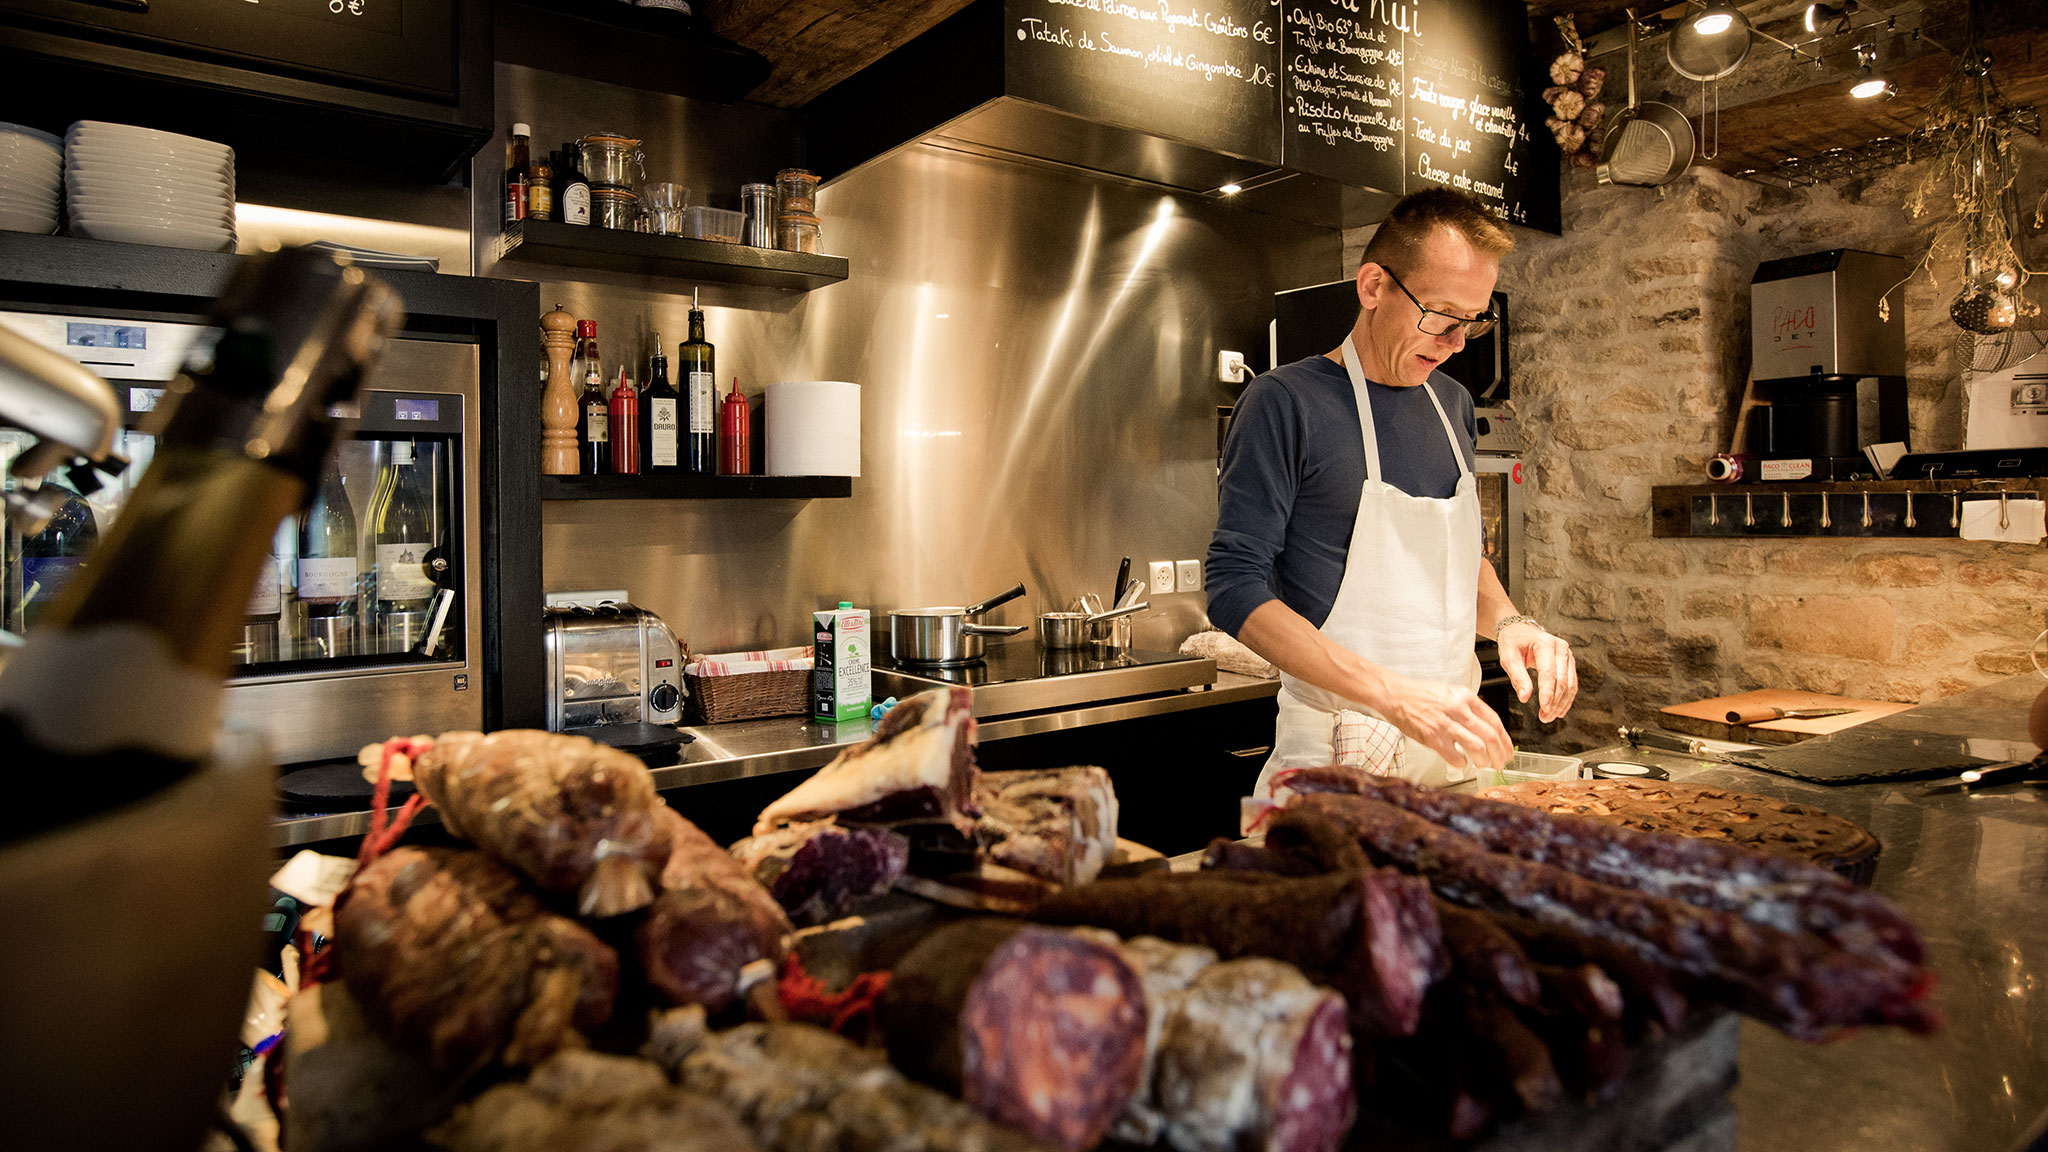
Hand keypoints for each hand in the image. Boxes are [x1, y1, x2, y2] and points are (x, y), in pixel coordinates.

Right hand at [1379, 673, 1513, 772]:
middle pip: (1490, 736)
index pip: (1494, 721)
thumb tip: (1485, 727)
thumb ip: (1468, 708)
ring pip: (1477, 747)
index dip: (1504, 739)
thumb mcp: (1450, 693)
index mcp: (1465, 696)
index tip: (1507, 750)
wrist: (1396, 695)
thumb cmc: (1420, 695)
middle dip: (1499, 754)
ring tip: (1483, 765)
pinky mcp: (1433, 737)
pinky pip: (1455, 756)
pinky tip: (1460, 762)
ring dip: (1484, 760)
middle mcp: (1458, 709)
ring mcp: (1445, 724)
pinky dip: (1461, 762)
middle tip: (1500, 763)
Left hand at [1498, 621, 1576, 723]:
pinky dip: (1566, 698)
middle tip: (1545, 717)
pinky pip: (1571, 683)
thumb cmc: (1513, 642)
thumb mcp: (1508, 657)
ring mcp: (1567, 654)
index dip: (1547, 693)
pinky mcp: (1569, 662)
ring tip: (1550, 716)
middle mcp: (1561, 648)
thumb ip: (1517, 677)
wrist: (1520, 631)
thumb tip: (1525, 697)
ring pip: (1570, 684)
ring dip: (1562, 703)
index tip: (1544, 708)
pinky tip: (1559, 709)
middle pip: (1562, 680)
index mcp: (1545, 644)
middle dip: (1554, 702)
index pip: (1549, 673)